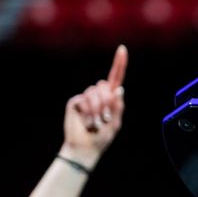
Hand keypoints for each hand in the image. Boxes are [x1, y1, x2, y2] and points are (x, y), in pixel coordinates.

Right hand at [62, 44, 126, 167]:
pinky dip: (88, 113)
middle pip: (105, 86)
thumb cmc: (101, 137)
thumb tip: (118, 89)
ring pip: (95, 93)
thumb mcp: (115, 123)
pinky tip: (86, 123)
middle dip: (107, 103)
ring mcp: (85, 97)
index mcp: (111, 98)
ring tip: (95, 123)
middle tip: (104, 120)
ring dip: (97, 110)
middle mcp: (98, 95)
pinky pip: (84, 100)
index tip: (122, 49)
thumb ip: (117, 106)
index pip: (116, 77)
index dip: (119, 63)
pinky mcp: (75, 101)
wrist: (85, 147)